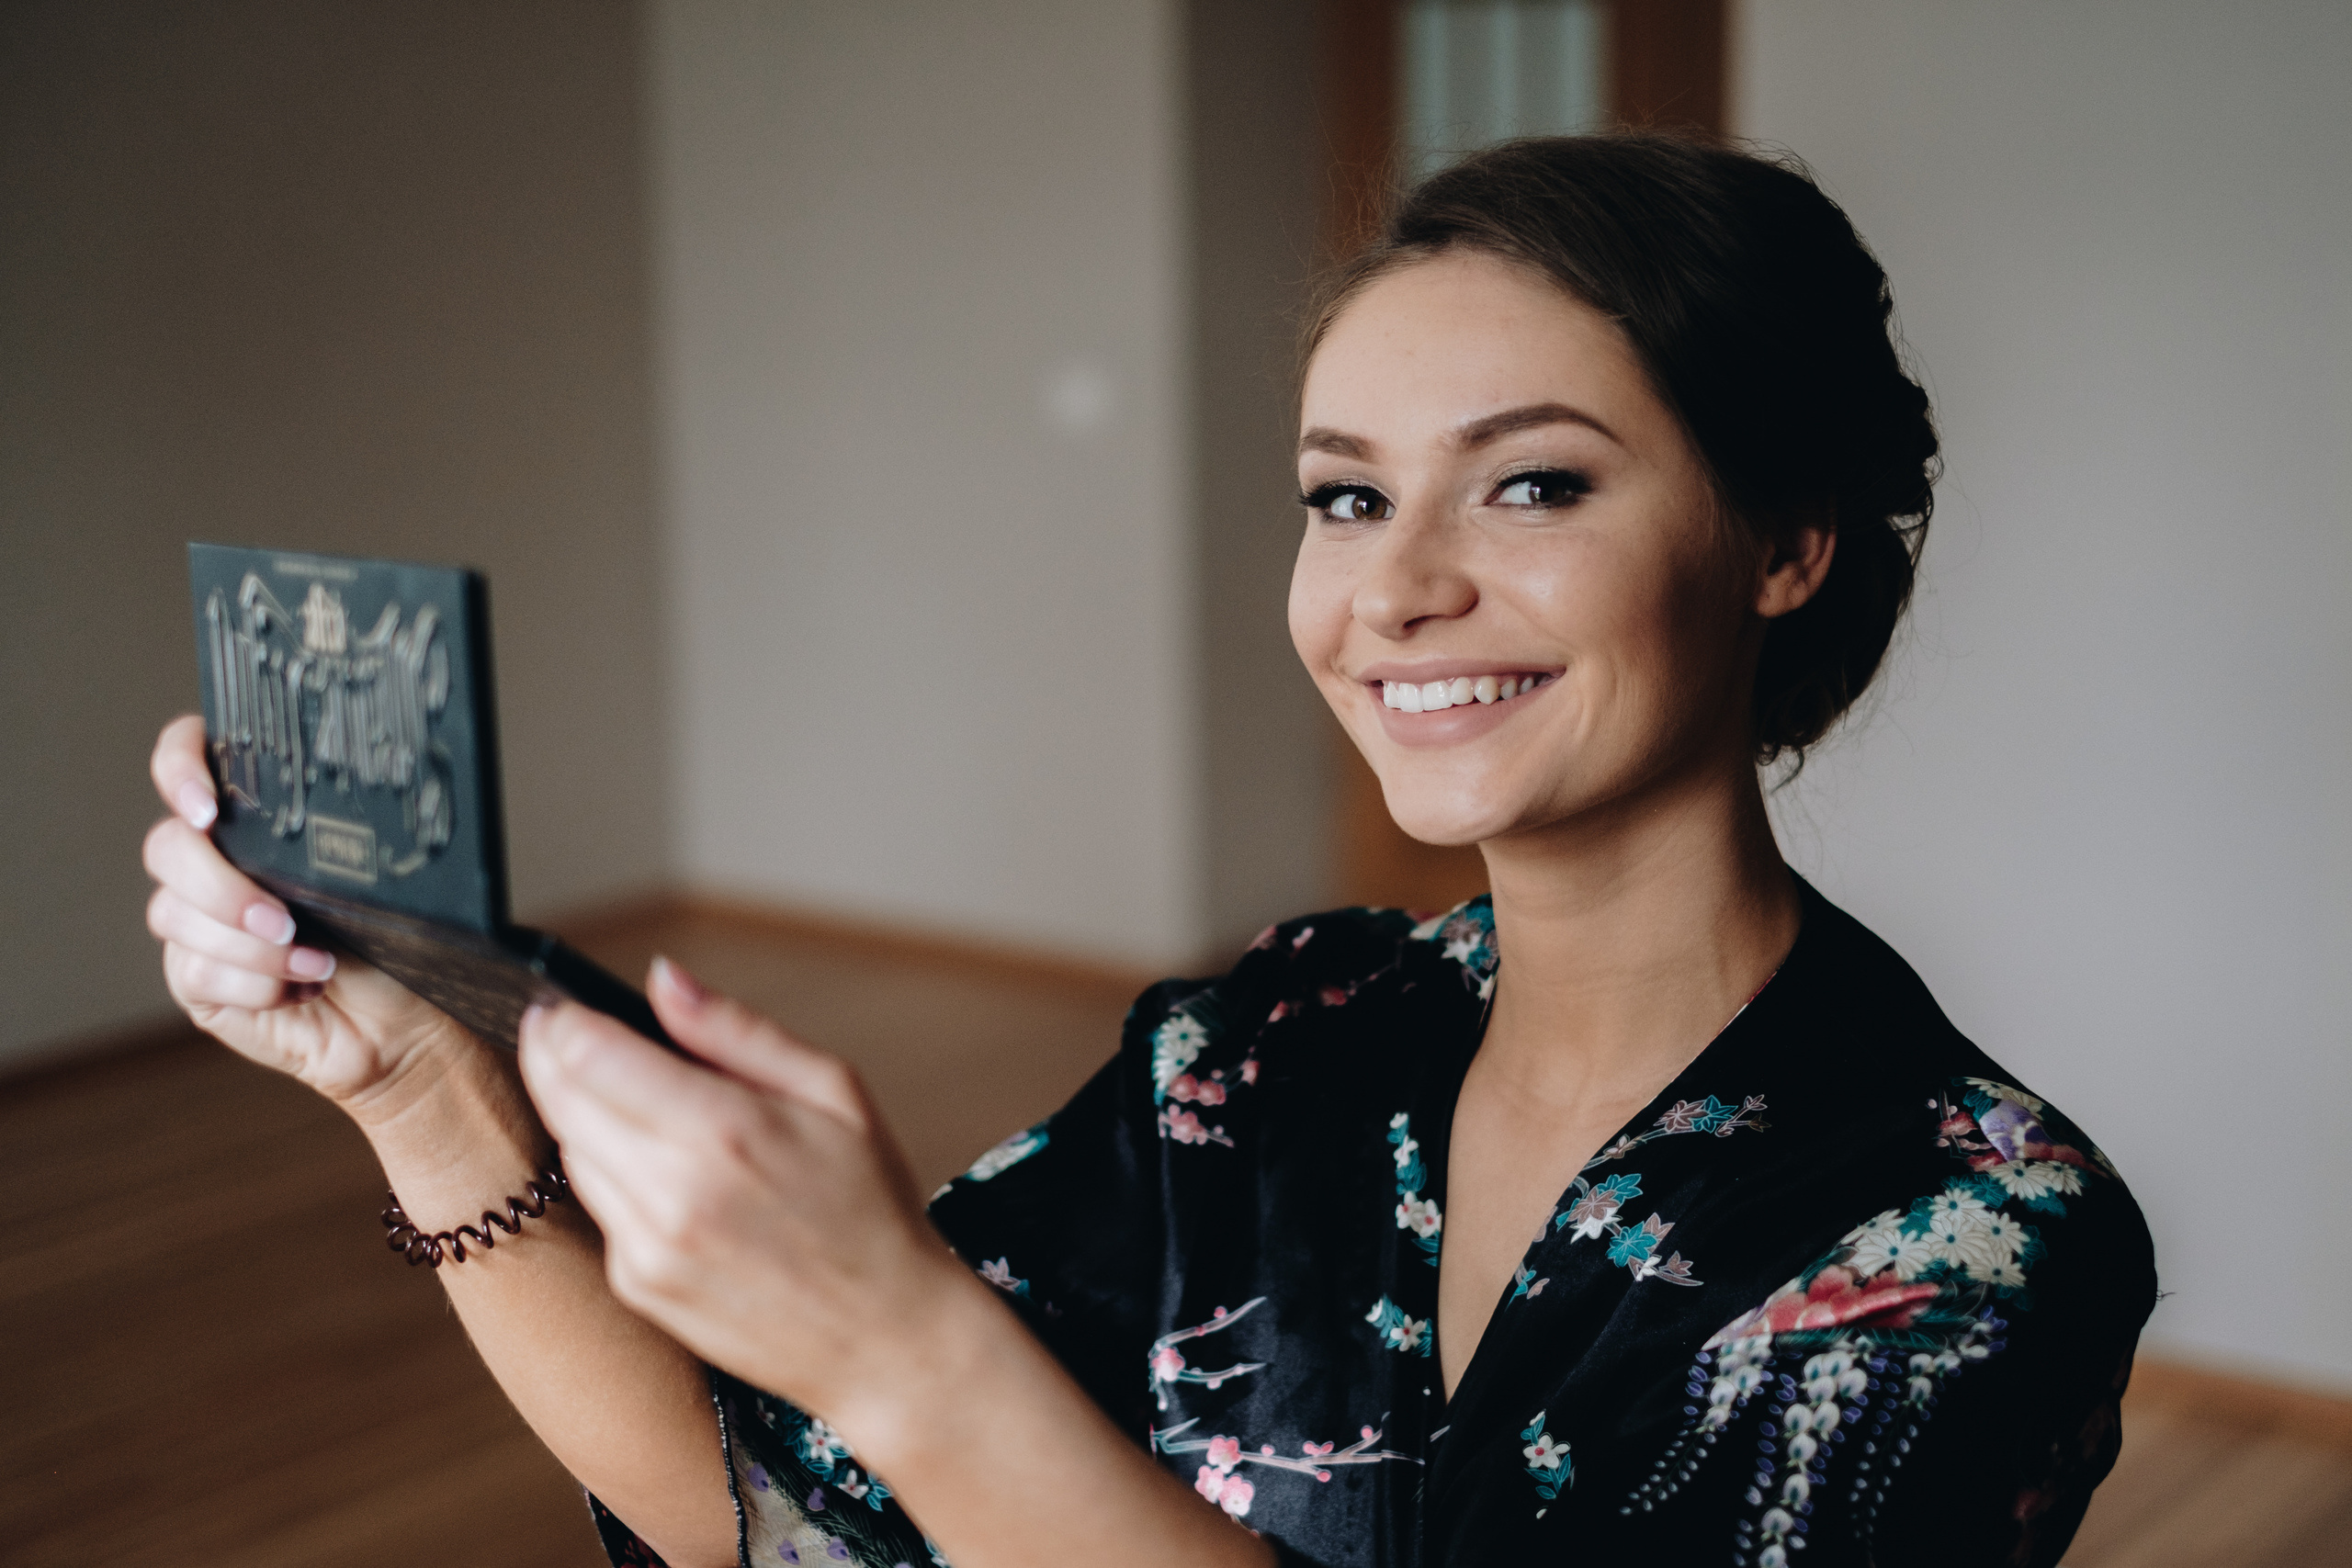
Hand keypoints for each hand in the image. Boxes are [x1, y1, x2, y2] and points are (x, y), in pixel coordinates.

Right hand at [143, 714, 473, 1116]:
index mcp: (253, 819)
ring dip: (253, 948)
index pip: (187, 758)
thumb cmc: (394, 938)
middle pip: (167, 848)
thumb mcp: (378, 876)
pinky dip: (256, 985)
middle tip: (281, 920)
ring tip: (318, 963)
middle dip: (222, 887)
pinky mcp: (195, 978)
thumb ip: (338, 837)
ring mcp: (197, 921)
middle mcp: (214, 863)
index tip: (208, 807)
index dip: (179, 769)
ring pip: (176, 915)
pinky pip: (195, 971)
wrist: (401, 1020)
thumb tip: (332, 822)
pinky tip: (302, 989)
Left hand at [518, 960, 985, 1436]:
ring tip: (630, 1100)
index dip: (564, 1021)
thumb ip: (736, 1031)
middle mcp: (674, 1193)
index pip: (589, 1055)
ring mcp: (648, 1248)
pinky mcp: (637, 1286)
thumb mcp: (832, 1092)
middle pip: (560, 1100)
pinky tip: (661, 1170)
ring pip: (570, 1152)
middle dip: (553, 1057)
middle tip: (564, 1033)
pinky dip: (612, 1175)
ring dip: (581, 1115)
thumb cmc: (872, 1206)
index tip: (564, 1006)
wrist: (886, 1336)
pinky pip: (597, 1207)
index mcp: (727, 1130)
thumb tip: (661, 979)